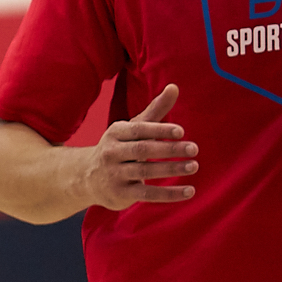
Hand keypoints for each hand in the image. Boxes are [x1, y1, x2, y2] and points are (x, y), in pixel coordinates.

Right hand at [82, 83, 197, 209]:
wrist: (88, 178)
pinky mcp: (120, 194)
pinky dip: (169, 194)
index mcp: (116, 132)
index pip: (139, 129)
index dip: (160, 130)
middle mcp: (111, 152)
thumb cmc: (119, 148)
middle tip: (194, 148)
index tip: (181, 131)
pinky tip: (189, 191)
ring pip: (145, 171)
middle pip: (142, 149)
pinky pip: (147, 194)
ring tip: (194, 166)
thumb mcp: (133, 128)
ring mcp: (114, 174)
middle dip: (169, 149)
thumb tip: (174, 87)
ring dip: (171, 169)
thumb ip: (155, 110)